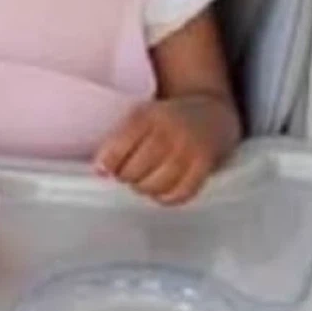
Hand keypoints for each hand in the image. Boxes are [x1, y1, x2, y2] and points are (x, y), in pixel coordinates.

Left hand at [95, 96, 232, 204]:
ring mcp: (189, 150)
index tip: (104, 169)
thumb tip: (100, 171)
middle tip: (127, 174)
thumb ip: (119, 140)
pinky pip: (179, 194)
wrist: (212, 113)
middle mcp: (170, 131)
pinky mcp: (205, 167)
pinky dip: (166, 197)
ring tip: (143, 181)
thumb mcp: (142, 116)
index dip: (108, 164)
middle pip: (135, 170)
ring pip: (155, 185)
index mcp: (148, 116)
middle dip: (126, 176)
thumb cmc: (167, 119)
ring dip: (144, 188)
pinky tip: (161, 190)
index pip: (119, 148)